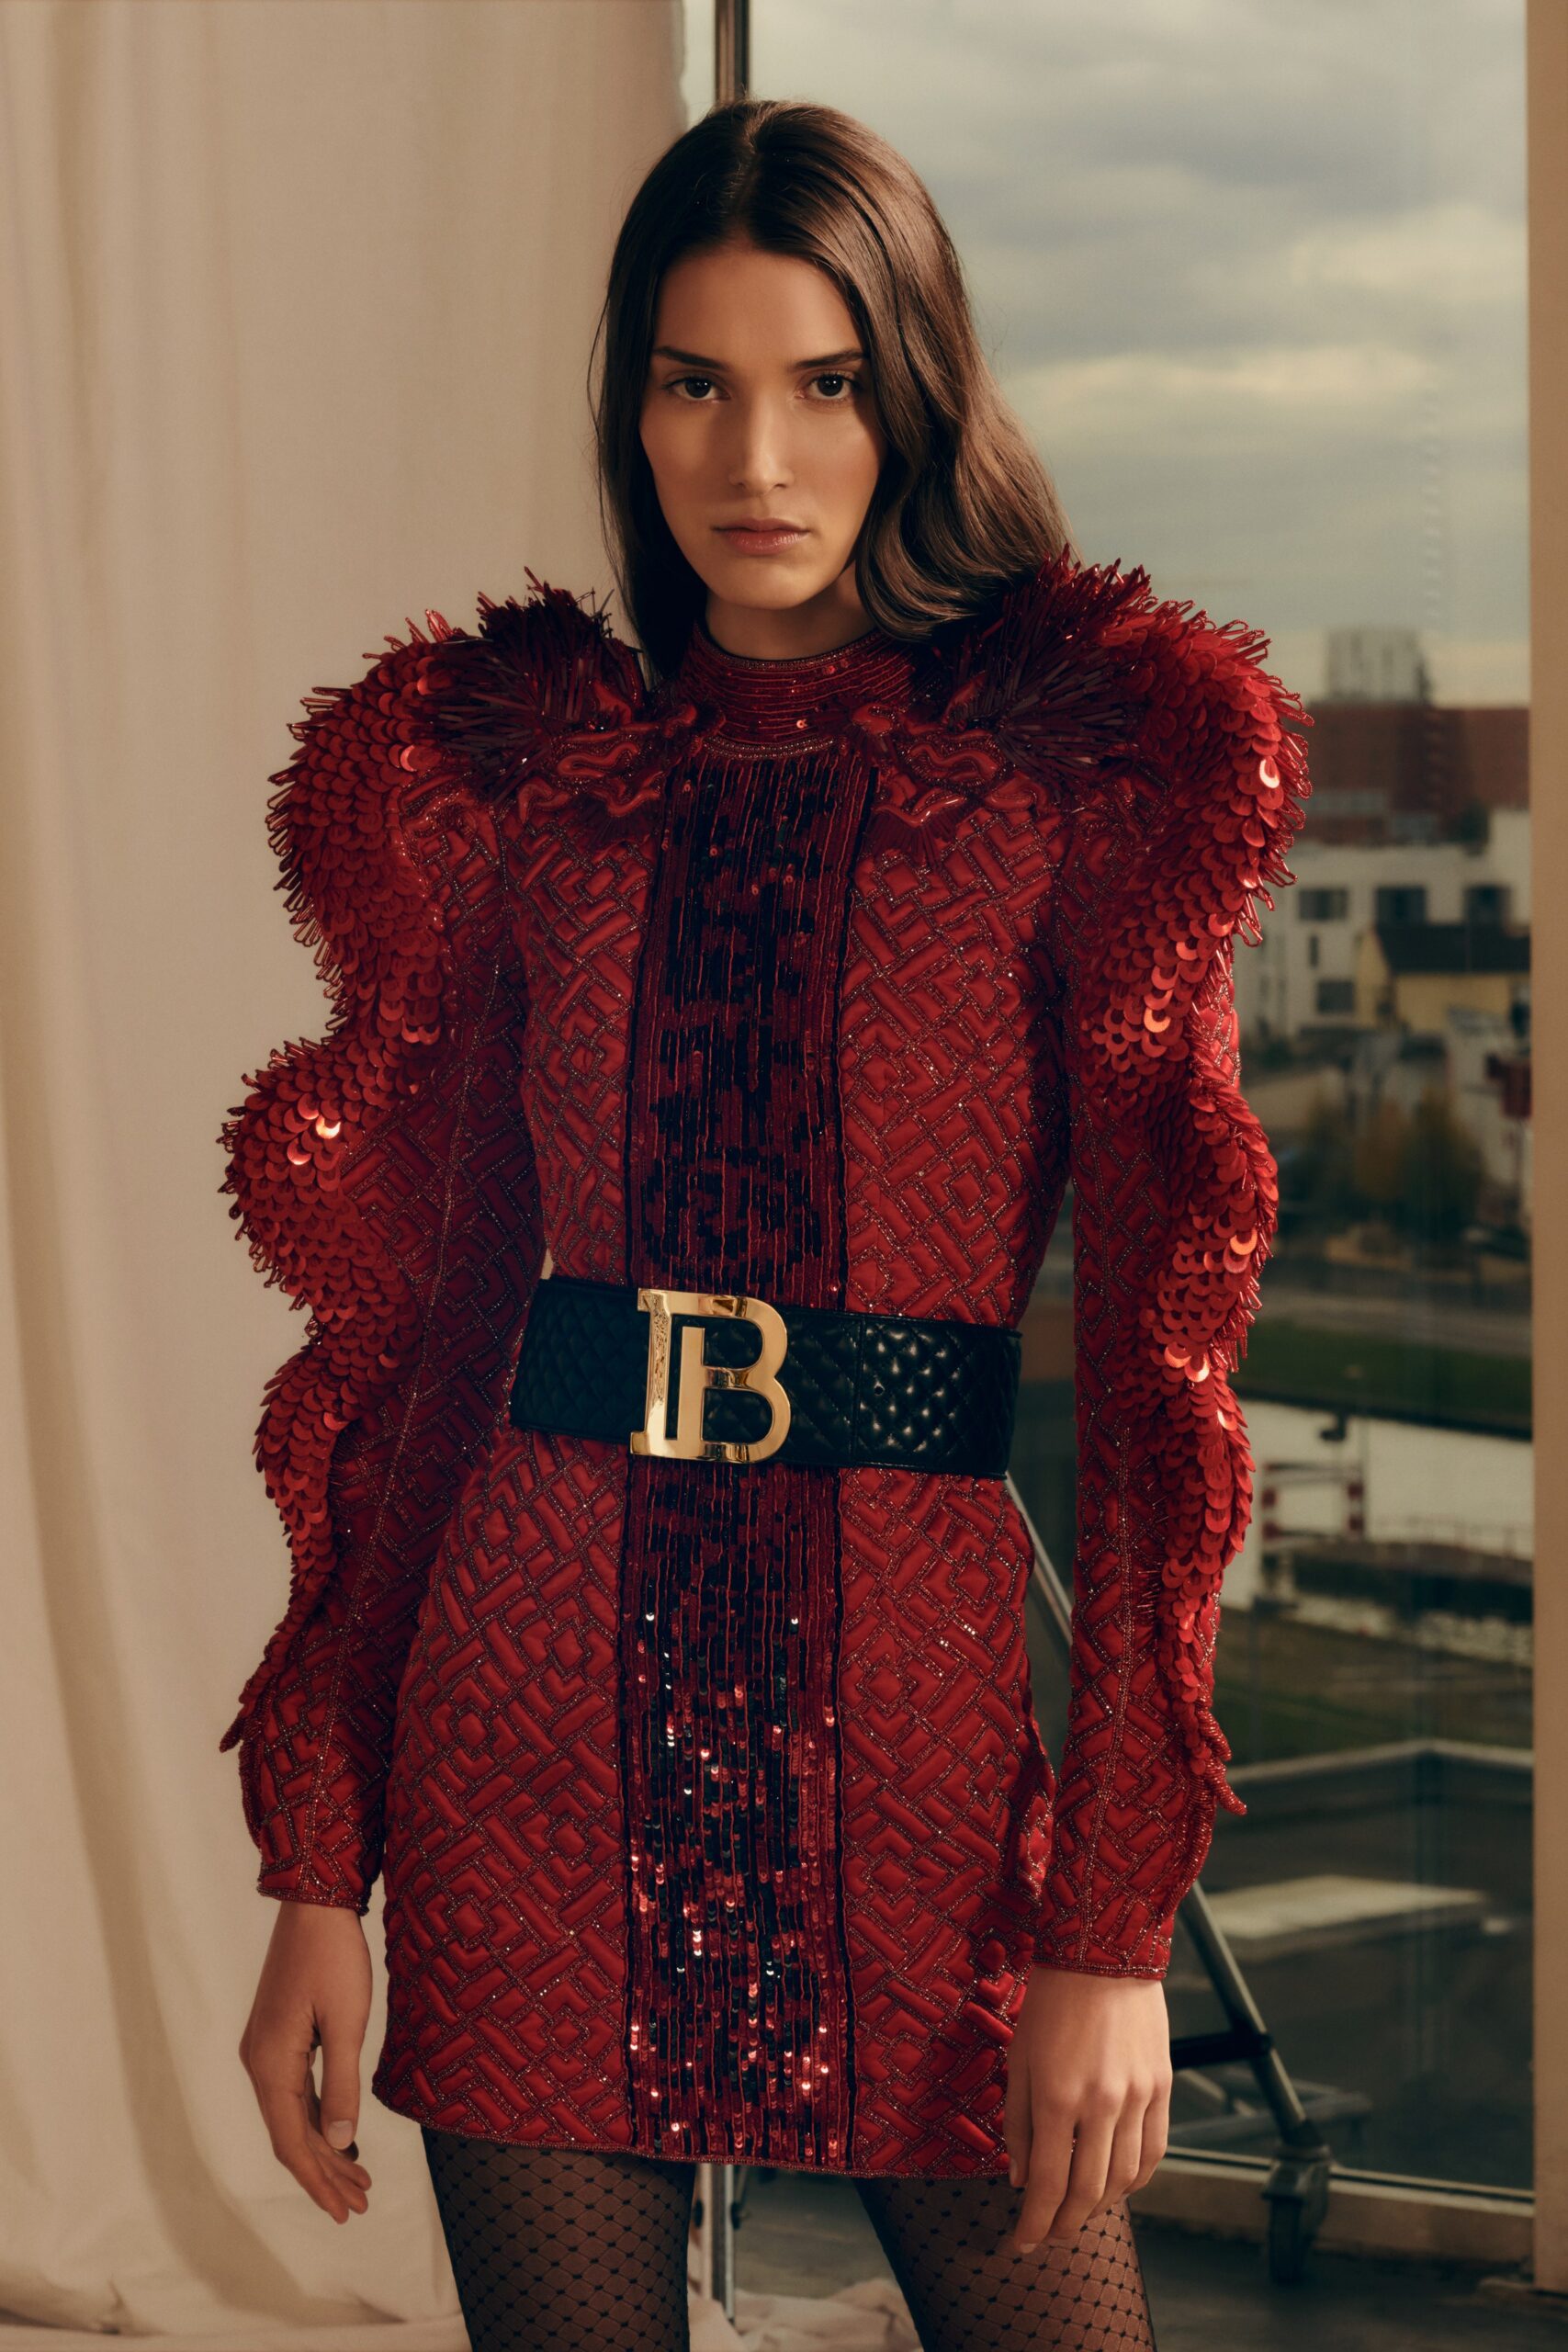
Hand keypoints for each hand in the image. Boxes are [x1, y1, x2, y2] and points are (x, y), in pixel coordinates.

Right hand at [239, 1898, 374, 2223]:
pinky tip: (340, 2137)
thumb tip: (339, 2143)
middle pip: (291, 2136)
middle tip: (361, 2203)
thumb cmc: (334, 1957)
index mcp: (270, 2065)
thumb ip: (342, 2085)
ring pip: (293, 2116)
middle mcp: (259, 2063)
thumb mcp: (347, 2021)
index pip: (292, 2142)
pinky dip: (319, 2119)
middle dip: (325, 2173)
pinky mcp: (279, 2038)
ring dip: (324, 2149)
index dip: (318, 2180)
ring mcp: (266, 2050)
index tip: (345, 2210)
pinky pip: (296, 2093)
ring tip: (358, 2180)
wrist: (314, 1902)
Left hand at [1002, 1964, 1170, 2252]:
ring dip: (1099, 2207)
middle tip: (1048, 2236)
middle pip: (1086, 2192)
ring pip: (1124, 2180)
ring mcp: (1138, 2098)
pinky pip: (1154, 2153)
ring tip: (1077, 2212)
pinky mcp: (1163, 2089)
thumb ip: (1018, 2125)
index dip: (1033, 2223)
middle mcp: (1101, 2104)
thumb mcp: (1019, 2060)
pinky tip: (1116, 2186)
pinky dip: (1135, 2180)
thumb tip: (1021, 2180)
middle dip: (1063, 2225)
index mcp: (1058, 2097)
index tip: (1020, 2242)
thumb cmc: (1052, 2003)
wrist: (1104, 1954)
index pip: (1047, 2184)